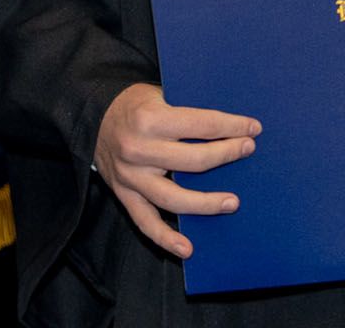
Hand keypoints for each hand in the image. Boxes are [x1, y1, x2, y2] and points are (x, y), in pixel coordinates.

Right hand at [93, 82, 259, 257]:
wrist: (91, 117)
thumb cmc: (134, 104)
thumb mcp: (159, 94)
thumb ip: (187, 109)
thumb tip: (230, 124)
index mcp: (151, 119)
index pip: (202, 125)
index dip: (232, 126)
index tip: (253, 128)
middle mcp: (139, 149)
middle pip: (194, 161)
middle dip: (227, 154)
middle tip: (248, 151)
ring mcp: (131, 176)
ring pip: (174, 198)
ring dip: (206, 203)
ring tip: (233, 203)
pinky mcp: (123, 194)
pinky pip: (146, 222)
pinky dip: (166, 239)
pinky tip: (187, 249)